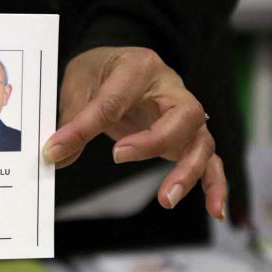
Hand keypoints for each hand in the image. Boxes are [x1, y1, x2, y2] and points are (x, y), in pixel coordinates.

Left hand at [43, 47, 225, 219]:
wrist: (118, 61)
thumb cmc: (101, 69)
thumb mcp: (79, 82)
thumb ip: (72, 118)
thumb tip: (57, 155)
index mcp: (138, 67)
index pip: (114, 101)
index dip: (84, 127)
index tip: (56, 149)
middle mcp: (171, 88)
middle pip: (182, 116)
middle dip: (155, 142)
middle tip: (118, 157)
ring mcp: (184, 114)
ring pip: (201, 142)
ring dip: (188, 172)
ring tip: (166, 200)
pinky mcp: (187, 136)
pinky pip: (210, 160)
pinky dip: (214, 185)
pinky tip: (215, 210)